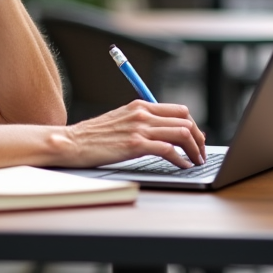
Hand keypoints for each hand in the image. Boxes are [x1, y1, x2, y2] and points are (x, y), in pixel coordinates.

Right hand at [58, 101, 206, 168]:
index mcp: (140, 105)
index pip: (179, 110)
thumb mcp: (120, 120)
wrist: (72, 142)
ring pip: (182, 133)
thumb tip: (162, 133)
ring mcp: (139, 128)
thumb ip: (140, 121)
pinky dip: (181, 159)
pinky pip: (169, 150)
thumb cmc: (93, 136)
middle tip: (201, 153)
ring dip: (195, 150)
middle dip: (199, 139)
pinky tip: (183, 166)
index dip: (193, 126)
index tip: (197, 140)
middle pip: (185, 120)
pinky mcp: (135, 145)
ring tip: (196, 161)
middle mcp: (142, 113)